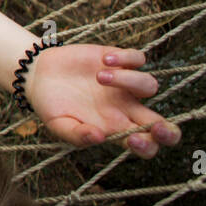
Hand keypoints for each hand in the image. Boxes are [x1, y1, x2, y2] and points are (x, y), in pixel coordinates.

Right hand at [24, 44, 179, 157]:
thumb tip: (99, 137)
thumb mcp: (58, 125)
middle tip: (156, 125)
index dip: (149, 147)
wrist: (38, 74)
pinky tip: (104, 59)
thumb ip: (77, 135)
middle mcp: (126, 108)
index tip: (134, 140)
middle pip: (161, 123)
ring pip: (150, 85)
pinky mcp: (118, 60)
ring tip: (99, 77)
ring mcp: (125, 84)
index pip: (145, 144)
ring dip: (129, 80)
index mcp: (114, 128)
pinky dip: (126, 58)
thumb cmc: (50, 105)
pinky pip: (138, 58)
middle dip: (167, 130)